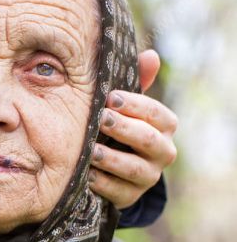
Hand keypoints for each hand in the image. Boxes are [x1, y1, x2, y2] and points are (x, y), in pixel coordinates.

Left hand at [88, 49, 177, 208]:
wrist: (110, 162)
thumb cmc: (117, 120)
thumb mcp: (123, 102)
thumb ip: (135, 80)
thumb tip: (151, 55)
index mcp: (163, 125)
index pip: (157, 114)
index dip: (135, 105)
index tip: (110, 98)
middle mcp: (162, 151)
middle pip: (149, 140)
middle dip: (124, 129)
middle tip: (100, 119)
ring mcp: (148, 176)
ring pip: (135, 169)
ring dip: (112, 159)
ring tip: (91, 151)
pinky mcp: (130, 196)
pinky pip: (119, 192)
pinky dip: (102, 183)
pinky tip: (86, 174)